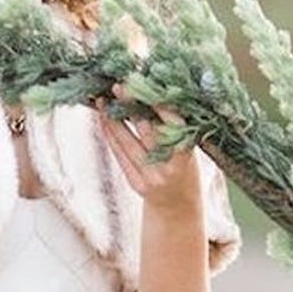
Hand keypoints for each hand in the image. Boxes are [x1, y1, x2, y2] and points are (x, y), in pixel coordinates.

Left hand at [95, 82, 201, 222]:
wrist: (178, 207)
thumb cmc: (185, 168)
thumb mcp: (189, 148)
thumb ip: (176, 127)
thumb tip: (154, 91)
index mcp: (187, 153)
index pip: (171, 123)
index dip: (156, 104)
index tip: (144, 84)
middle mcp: (169, 166)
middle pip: (146, 130)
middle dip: (131, 106)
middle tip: (119, 85)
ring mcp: (151, 177)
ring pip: (127, 142)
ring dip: (113, 120)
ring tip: (103, 101)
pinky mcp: (136, 183)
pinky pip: (120, 155)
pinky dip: (111, 136)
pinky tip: (103, 121)